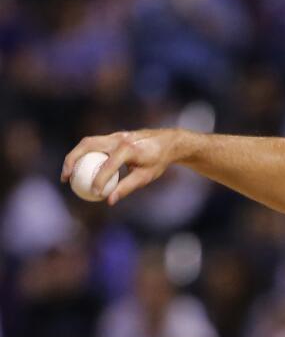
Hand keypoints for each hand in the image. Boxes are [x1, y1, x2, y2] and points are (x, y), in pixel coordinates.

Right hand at [60, 129, 186, 204]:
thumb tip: (108, 201)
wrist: (167, 142)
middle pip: (87, 145)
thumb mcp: (145, 176)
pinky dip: (83, 155)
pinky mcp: (112, 136)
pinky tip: (79, 170)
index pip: (109, 165)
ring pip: (87, 142)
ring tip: (67, 174)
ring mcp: (114, 135)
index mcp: (129, 148)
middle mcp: (118, 138)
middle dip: (72, 160)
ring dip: (74, 156)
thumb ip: (126, 187)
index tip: (94, 193)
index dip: (99, 180)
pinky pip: (93, 144)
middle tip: (65, 178)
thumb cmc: (157, 161)